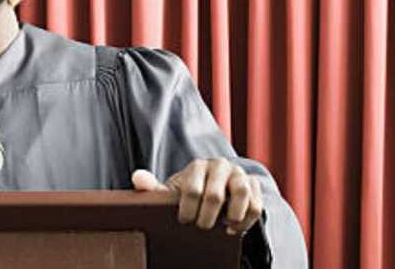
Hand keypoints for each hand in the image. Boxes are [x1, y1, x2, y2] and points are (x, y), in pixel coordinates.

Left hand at [132, 158, 262, 234]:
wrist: (214, 189)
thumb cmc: (188, 193)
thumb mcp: (171, 192)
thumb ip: (154, 188)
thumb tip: (137, 177)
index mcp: (197, 166)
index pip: (192, 190)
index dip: (187, 211)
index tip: (184, 221)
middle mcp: (220, 165)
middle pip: (214, 196)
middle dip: (206, 219)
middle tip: (201, 227)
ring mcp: (239, 174)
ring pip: (241, 193)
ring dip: (231, 216)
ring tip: (223, 227)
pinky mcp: (254, 185)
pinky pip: (256, 204)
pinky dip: (247, 220)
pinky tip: (235, 228)